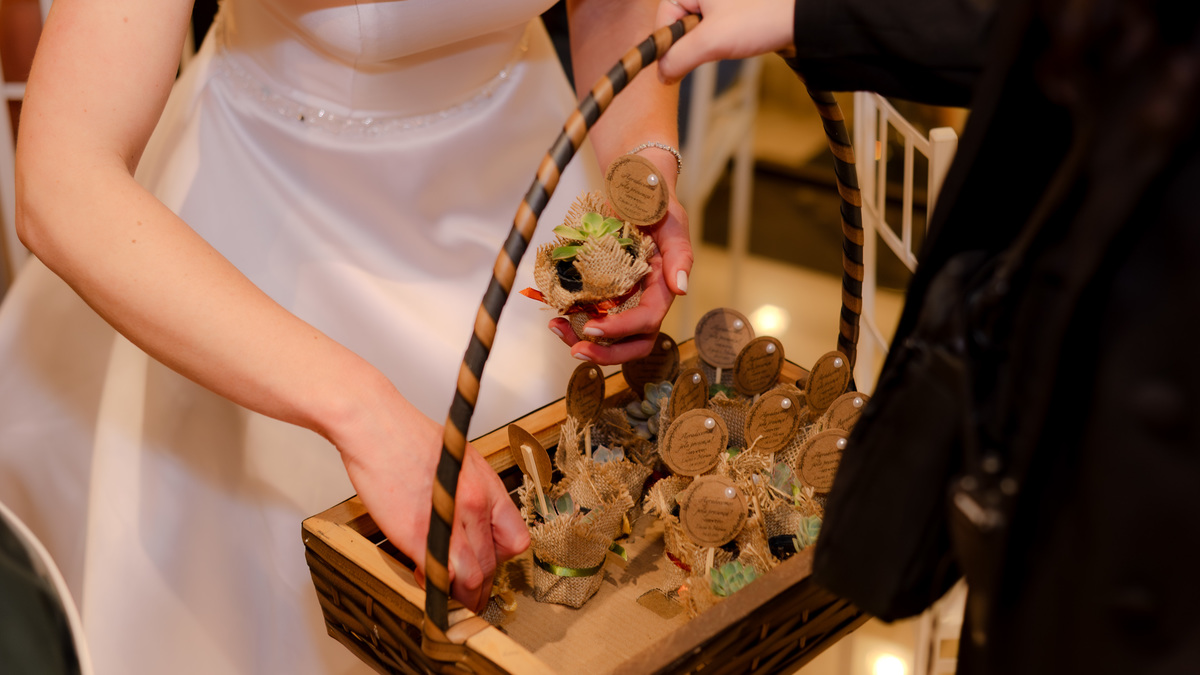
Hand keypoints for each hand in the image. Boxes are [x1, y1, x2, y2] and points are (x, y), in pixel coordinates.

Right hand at [334, 391, 528, 613]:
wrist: (376, 426)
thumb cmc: (408, 437)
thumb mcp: (458, 460)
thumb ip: (469, 493)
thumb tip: (466, 523)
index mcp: (487, 486)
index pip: (515, 539)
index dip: (502, 559)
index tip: (488, 565)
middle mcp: (475, 504)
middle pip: (493, 563)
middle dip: (482, 586)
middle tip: (468, 593)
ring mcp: (449, 521)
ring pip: (473, 578)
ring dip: (463, 595)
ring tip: (450, 595)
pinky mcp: (419, 535)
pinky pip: (439, 575)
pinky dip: (435, 586)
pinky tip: (423, 578)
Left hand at [550, 192, 691, 363]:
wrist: (634, 184)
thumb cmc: (655, 203)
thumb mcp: (672, 222)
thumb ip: (680, 254)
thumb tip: (681, 288)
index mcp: (662, 288)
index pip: (647, 320)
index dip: (621, 330)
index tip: (592, 328)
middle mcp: (643, 298)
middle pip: (633, 343)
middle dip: (606, 353)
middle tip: (576, 349)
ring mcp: (622, 298)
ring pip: (610, 337)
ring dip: (583, 340)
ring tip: (557, 329)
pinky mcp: (602, 292)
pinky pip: (590, 316)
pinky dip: (573, 322)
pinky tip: (556, 316)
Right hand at [655, 0, 796, 83]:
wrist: (800, 20)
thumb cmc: (761, 18)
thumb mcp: (711, 41)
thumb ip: (678, 57)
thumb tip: (662, 73)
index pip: (663, 16)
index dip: (664, 44)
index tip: (670, 67)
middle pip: (677, 23)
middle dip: (687, 45)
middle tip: (707, 51)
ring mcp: (717, 2)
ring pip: (694, 30)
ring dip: (703, 45)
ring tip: (725, 43)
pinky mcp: (730, 11)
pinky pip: (711, 30)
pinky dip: (716, 42)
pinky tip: (733, 42)